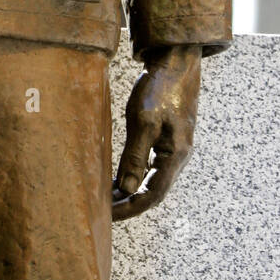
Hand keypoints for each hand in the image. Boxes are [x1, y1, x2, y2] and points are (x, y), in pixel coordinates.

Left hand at [112, 44, 200, 221]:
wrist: (176, 62)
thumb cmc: (160, 89)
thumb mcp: (144, 121)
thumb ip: (136, 156)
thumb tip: (129, 189)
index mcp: (175, 156)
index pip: (152, 196)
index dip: (130, 209)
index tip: (108, 216)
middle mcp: (177, 157)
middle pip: (152, 192)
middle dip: (128, 204)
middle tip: (102, 211)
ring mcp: (173, 148)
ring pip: (151, 180)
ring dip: (130, 191)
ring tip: (105, 198)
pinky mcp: (166, 138)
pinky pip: (150, 165)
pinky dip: (134, 174)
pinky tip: (118, 176)